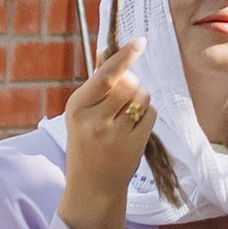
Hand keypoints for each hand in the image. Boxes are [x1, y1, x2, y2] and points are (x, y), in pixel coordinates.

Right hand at [59, 40, 154, 228]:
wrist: (91, 186)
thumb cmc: (86, 142)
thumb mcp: (81, 113)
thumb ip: (96, 83)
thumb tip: (105, 50)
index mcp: (77, 107)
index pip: (106, 76)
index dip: (125, 57)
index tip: (141, 42)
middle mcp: (93, 120)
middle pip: (129, 84)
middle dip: (132, 85)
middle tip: (122, 100)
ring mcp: (114, 135)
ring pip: (142, 97)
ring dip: (140, 100)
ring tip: (125, 116)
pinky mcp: (133, 145)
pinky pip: (150, 114)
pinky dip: (146, 116)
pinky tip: (133, 128)